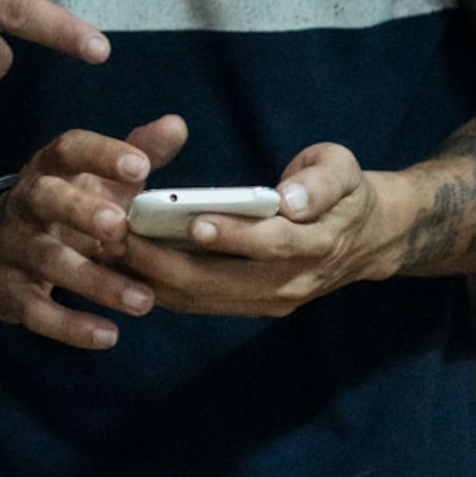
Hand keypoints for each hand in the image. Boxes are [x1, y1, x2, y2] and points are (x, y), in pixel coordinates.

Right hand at [0, 114, 186, 349]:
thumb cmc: (65, 205)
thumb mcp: (97, 178)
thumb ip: (138, 153)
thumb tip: (177, 125)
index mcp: (49, 168)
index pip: (69, 150)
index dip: (101, 154)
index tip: (140, 166)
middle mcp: (24, 203)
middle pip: (45, 199)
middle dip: (80, 211)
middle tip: (120, 228)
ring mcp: (12, 249)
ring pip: (47, 261)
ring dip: (94, 281)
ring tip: (143, 299)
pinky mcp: (8, 293)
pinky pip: (37, 312)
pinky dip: (71, 326)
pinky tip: (109, 335)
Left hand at [120, 143, 409, 318]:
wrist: (366, 240)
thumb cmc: (346, 191)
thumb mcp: (344, 169)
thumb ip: (320, 182)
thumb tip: (290, 201)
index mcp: (316, 243)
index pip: (270, 244)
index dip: (232, 235)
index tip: (190, 220)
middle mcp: (289, 284)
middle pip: (221, 282)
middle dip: (165, 261)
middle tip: (120, 234)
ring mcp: (268, 303)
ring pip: (203, 299)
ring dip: (153, 279)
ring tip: (110, 250)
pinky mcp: (251, 307)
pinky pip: (200, 303)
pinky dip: (162, 288)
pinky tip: (126, 268)